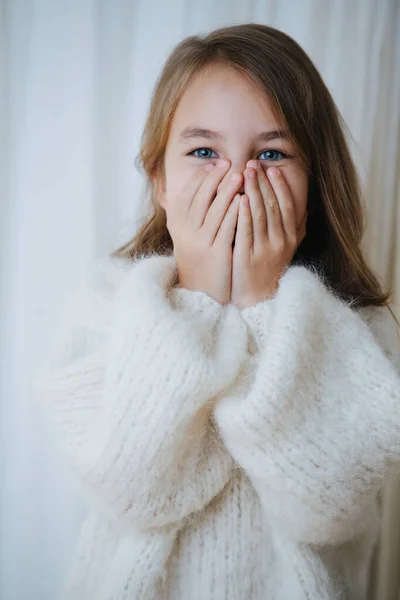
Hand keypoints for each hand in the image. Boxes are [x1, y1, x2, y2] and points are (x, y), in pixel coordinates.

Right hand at [166, 159, 241, 304]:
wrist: (200, 291)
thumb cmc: (197, 258)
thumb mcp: (185, 235)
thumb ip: (187, 213)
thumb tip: (195, 185)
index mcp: (176, 224)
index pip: (186, 194)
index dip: (200, 178)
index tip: (213, 165)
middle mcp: (185, 232)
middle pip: (200, 198)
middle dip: (215, 178)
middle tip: (228, 162)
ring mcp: (200, 242)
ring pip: (214, 210)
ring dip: (227, 190)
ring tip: (240, 175)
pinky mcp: (216, 252)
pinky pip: (227, 228)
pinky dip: (235, 212)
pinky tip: (244, 200)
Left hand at [231, 162, 307, 308]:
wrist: (257, 299)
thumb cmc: (267, 270)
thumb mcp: (284, 250)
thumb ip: (292, 229)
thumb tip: (302, 207)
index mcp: (289, 238)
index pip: (286, 206)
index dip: (280, 186)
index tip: (271, 169)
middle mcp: (280, 242)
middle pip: (272, 206)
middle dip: (262, 183)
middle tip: (253, 165)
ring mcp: (265, 250)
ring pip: (260, 215)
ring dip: (253, 192)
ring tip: (244, 174)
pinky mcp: (248, 258)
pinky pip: (246, 232)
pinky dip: (243, 213)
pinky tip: (239, 199)